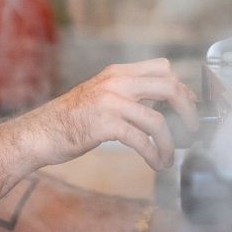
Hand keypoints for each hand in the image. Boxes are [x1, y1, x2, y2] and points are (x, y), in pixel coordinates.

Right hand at [24, 59, 198, 172]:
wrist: (39, 132)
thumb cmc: (70, 119)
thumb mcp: (100, 95)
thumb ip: (127, 94)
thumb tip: (160, 107)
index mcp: (117, 72)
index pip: (163, 68)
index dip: (182, 88)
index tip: (190, 106)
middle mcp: (116, 82)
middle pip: (168, 87)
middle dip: (187, 110)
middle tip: (192, 130)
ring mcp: (110, 102)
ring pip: (157, 119)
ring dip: (170, 142)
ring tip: (170, 156)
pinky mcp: (104, 125)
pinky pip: (141, 140)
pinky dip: (154, 154)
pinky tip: (157, 164)